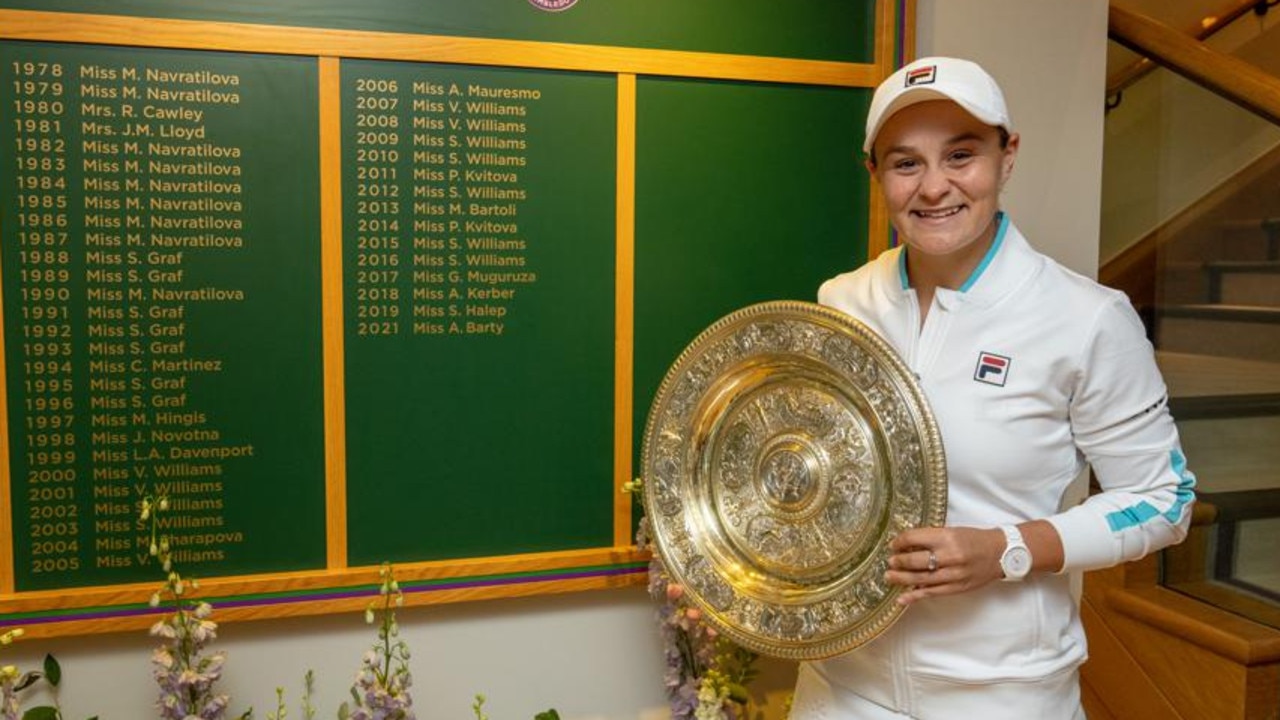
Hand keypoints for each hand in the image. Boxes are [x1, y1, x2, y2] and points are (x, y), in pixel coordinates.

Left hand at [885, 526, 1005, 604]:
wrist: (999, 553)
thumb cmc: (975, 540)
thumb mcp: (952, 531)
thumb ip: (931, 538)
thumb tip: (907, 546)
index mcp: (946, 537)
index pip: (914, 538)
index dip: (899, 542)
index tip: (894, 544)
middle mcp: (949, 555)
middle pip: (914, 560)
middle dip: (898, 561)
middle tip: (890, 561)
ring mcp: (953, 574)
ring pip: (920, 578)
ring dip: (901, 578)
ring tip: (889, 576)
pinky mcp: (956, 587)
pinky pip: (931, 593)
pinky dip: (915, 596)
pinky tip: (902, 598)